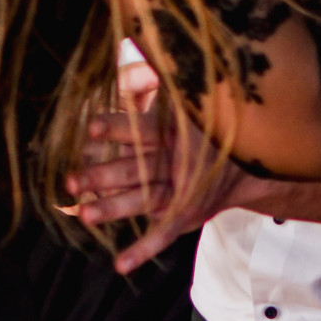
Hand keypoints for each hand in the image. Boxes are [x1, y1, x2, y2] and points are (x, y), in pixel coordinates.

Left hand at [67, 98, 249, 273]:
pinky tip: (120, 265)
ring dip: (112, 209)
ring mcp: (180, 191)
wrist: (250, 164)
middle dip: (102, 176)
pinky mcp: (184, 215)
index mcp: (176, 134)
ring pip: (142, 200)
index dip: (117, 129)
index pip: (141, 131)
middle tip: (71, 180)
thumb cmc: (210, 128)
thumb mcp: (191, 103)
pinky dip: (143, 251)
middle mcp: (176, 163)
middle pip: (135, 170)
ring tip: (83, 215)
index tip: (90, 129)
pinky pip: (162, 235)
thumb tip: (132, 54)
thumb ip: (159, 83)